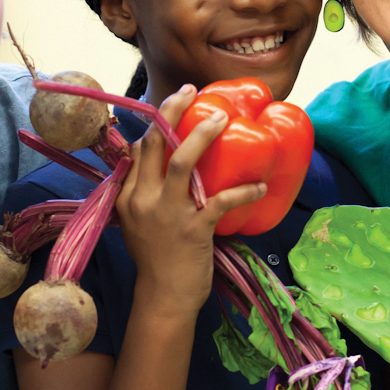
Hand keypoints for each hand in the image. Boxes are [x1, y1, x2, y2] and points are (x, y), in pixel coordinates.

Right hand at [115, 85, 266, 318]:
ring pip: (183, 162)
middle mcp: (144, 200)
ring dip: (203, 136)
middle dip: (172, 111)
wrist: (163, 298)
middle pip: (155, 144)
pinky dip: (244, 190)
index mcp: (129, 197)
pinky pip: (222, 200)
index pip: (139, 149)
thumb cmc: (155, 259)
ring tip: (221, 119)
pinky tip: (260, 185)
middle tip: (191, 90)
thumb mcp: (135, 222)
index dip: (156, 122)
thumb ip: (140, 191)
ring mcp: (169, 214)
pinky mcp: (194, 229)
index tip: (174, 103)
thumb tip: (149, 159)